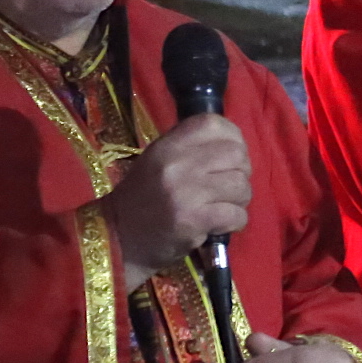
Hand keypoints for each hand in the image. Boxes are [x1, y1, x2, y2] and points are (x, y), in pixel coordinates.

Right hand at [105, 114, 250, 291]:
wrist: (119, 239)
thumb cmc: (143, 199)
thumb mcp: (158, 162)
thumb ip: (191, 148)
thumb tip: (233, 144)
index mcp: (167, 146)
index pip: (212, 124)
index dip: (233, 137)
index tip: (231, 156)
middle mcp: (176, 164)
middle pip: (236, 154)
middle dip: (241, 172)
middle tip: (229, 186)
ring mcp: (186, 192)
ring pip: (241, 185)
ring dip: (240, 199)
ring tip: (224, 206)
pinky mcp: (194, 219)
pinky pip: (236, 214)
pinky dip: (236, 221)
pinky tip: (222, 224)